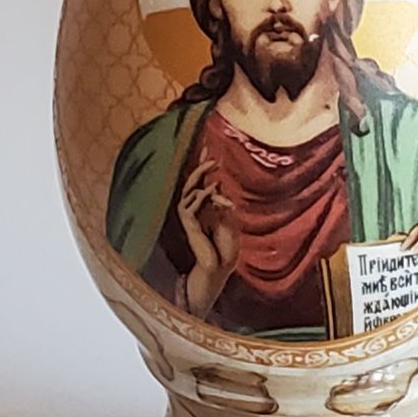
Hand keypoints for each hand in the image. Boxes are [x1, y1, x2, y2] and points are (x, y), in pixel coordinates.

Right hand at [176, 155, 237, 315]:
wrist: (220, 268)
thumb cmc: (225, 248)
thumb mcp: (228, 220)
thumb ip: (221, 203)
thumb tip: (218, 184)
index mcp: (204, 208)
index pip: (201, 182)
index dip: (204, 166)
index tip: (210, 149)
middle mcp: (194, 210)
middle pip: (191, 182)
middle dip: (199, 165)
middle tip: (211, 153)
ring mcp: (190, 218)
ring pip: (189, 190)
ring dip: (201, 176)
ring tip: (214, 165)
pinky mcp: (189, 226)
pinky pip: (189, 206)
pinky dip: (201, 195)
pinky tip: (212, 188)